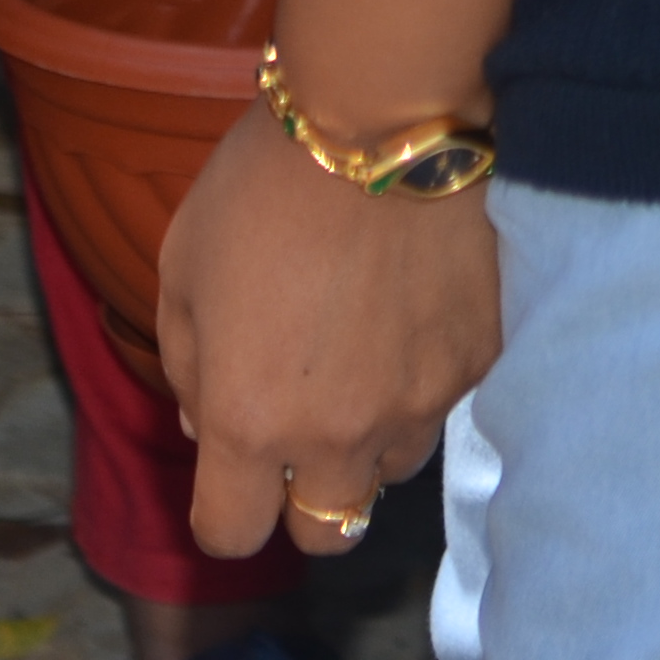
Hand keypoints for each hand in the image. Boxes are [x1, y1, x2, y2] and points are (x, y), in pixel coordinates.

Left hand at [157, 101, 494, 559]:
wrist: (382, 126)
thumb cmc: (259, 194)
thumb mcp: (179, 279)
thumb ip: (186, 371)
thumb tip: (203, 428)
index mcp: (248, 423)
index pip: (232, 534)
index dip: (224, 517)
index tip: (228, 482)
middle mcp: (339, 433)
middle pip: (326, 531)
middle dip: (304, 505)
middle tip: (298, 449)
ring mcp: (420, 402)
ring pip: (391, 473)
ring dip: (367, 447)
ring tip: (356, 374)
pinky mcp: (480, 360)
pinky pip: (446, 407)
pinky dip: (421, 388)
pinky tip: (406, 327)